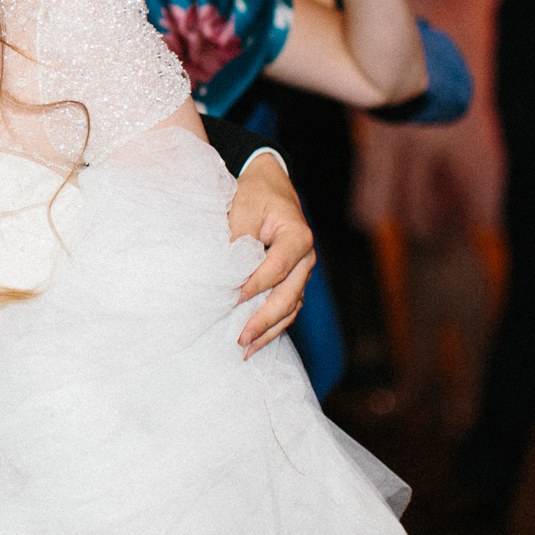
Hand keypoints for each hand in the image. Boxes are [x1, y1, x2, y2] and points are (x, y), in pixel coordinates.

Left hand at [226, 153, 315, 356]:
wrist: (269, 185)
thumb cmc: (255, 194)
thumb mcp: (243, 207)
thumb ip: (239, 238)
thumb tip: (228, 271)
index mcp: (298, 237)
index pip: (277, 268)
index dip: (255, 286)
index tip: (232, 300)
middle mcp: (306, 257)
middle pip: (288, 295)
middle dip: (264, 320)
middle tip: (241, 339)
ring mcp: (301, 271)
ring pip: (290, 307)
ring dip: (269, 329)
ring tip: (246, 349)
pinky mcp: (293, 279)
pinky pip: (287, 306)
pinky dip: (273, 324)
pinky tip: (256, 340)